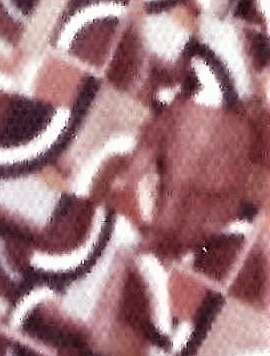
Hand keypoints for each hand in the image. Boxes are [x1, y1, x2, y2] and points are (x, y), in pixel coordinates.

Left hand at [115, 102, 251, 252]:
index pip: (164, 225)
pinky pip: (225, 220)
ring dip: (189, 245)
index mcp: (181, 181)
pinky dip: (210, 232)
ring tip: (171, 250)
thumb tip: (117, 191)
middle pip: (186, 235)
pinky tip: (198, 233)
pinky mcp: (237, 187)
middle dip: (167, 249)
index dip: (150, 242)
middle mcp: (205, 193)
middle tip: (152, 255)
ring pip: (208, 232)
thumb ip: (135, 167)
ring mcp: (224, 192)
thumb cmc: (182, 115)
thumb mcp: (151, 136)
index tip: (137, 250)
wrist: (222, 100)